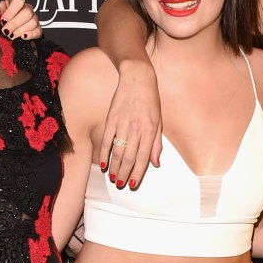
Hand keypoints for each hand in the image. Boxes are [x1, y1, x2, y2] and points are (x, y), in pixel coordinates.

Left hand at [0, 0, 41, 40]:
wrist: (7, 35)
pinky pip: (38, 31)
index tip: (3, 21)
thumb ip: (0, 11)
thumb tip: (2, 5)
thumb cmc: (3, 24)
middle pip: (27, 12)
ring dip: (20, 30)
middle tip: (6, 31)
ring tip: (11, 35)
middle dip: (15, 23)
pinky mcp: (38, 29)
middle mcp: (26, 9)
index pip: (18, 1)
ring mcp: (34, 18)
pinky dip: (30, 35)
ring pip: (33, 22)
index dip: (11, 11)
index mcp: (16, 3)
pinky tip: (22, 36)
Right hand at [98, 62, 162, 189]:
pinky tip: (103, 164)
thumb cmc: (150, 100)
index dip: (137, 172)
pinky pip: (107, 140)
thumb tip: (155, 163)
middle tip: (121, 185)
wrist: (137, 78)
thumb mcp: (159, 122)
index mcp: (149, 131)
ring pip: (117, 151)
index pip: (143, 157)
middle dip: (124, 174)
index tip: (133, 183)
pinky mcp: (111, 118)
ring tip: (112, 178)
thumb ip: (156, 144)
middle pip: (128, 157)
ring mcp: (122, 124)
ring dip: (114, 167)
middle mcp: (136, 129)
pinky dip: (104, 153)